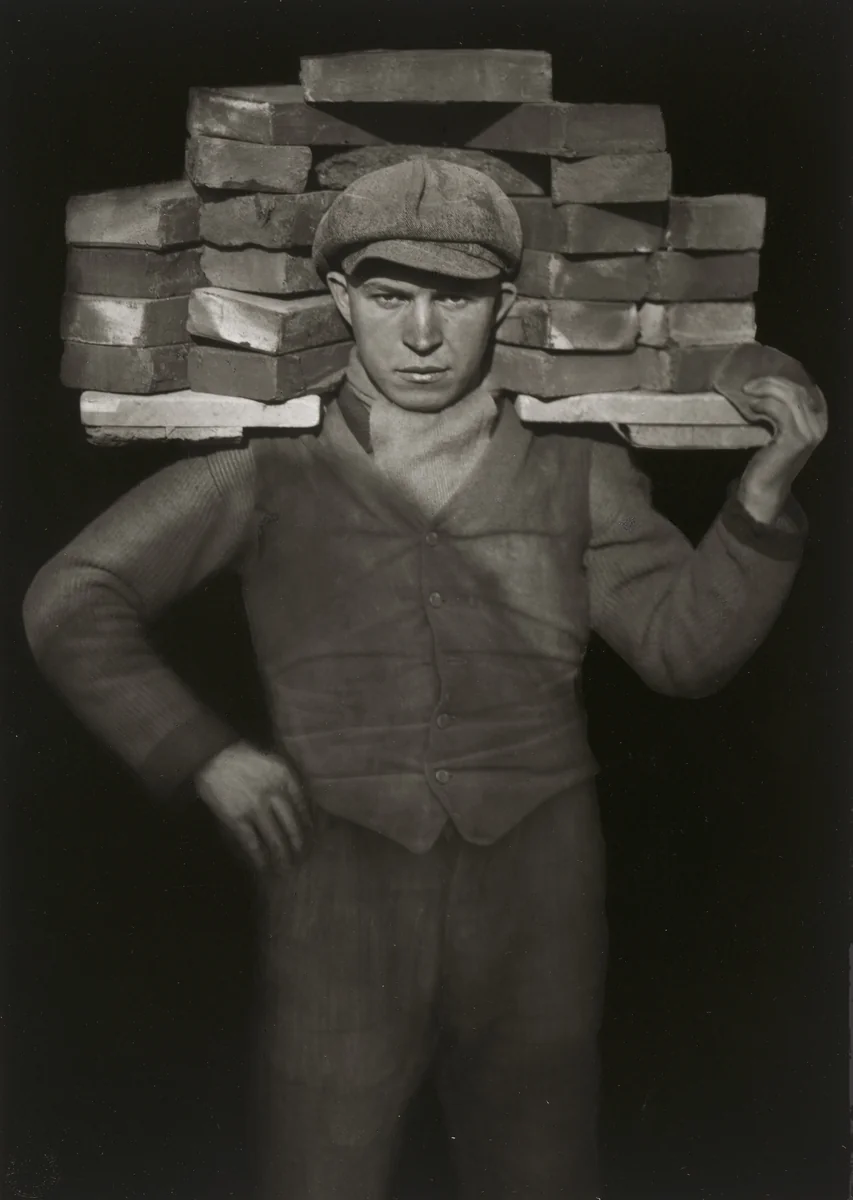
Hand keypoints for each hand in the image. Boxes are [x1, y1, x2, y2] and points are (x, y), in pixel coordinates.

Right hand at [194, 741, 312, 871]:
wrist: (213, 755)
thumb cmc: (243, 757)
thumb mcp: (273, 762)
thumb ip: (288, 781)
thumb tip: (302, 806)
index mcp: (286, 778)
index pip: (303, 806)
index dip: (309, 824)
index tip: (312, 836)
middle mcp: (275, 794)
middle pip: (292, 826)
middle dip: (299, 845)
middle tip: (303, 857)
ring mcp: (256, 808)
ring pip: (275, 838)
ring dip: (282, 856)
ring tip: (286, 868)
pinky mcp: (237, 819)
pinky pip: (252, 843)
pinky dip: (259, 857)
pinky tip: (263, 867)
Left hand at [736, 375, 827, 523]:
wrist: (763, 490)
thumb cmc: (768, 459)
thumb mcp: (780, 430)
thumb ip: (784, 410)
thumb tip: (769, 384)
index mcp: (820, 419)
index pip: (807, 387)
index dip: (786, 377)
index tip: (764, 377)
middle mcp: (820, 424)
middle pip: (798, 388)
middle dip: (771, 381)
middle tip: (748, 384)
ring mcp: (810, 432)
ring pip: (789, 396)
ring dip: (765, 390)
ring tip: (747, 393)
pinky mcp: (795, 439)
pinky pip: (779, 410)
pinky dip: (763, 405)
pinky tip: (751, 407)